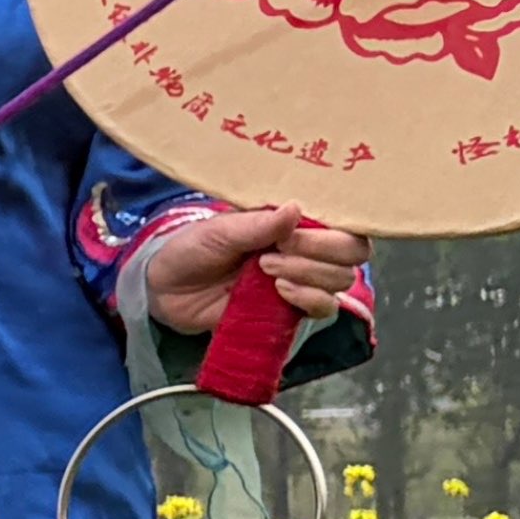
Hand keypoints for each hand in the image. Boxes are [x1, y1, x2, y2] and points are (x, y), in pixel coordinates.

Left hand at [136, 204, 366, 338]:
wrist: (166, 289)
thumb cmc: (193, 248)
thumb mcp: (219, 230)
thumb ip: (257, 224)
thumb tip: (295, 208)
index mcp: (297, 222)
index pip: (346, 223)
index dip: (332, 230)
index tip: (292, 232)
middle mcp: (308, 250)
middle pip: (353, 253)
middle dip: (320, 251)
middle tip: (276, 251)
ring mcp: (303, 280)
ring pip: (341, 280)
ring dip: (308, 274)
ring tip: (265, 270)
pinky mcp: (292, 310)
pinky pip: (325, 309)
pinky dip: (309, 299)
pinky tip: (280, 291)